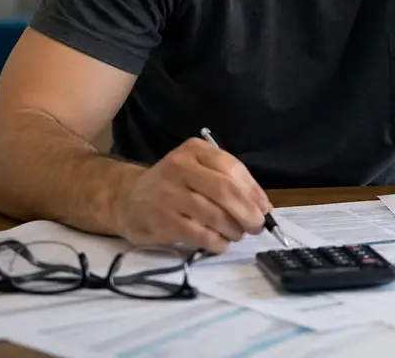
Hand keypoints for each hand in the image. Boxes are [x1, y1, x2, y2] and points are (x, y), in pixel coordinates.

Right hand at [115, 137, 270, 253]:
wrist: (129, 200)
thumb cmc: (175, 186)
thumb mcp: (199, 172)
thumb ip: (229, 183)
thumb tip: (263, 207)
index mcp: (194, 150)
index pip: (232, 168)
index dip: (253, 191)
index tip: (264, 208)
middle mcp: (179, 167)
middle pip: (225, 191)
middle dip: (247, 212)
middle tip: (256, 227)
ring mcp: (167, 193)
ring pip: (214, 214)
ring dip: (233, 229)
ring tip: (236, 234)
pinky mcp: (161, 220)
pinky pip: (199, 234)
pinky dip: (217, 242)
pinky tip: (220, 243)